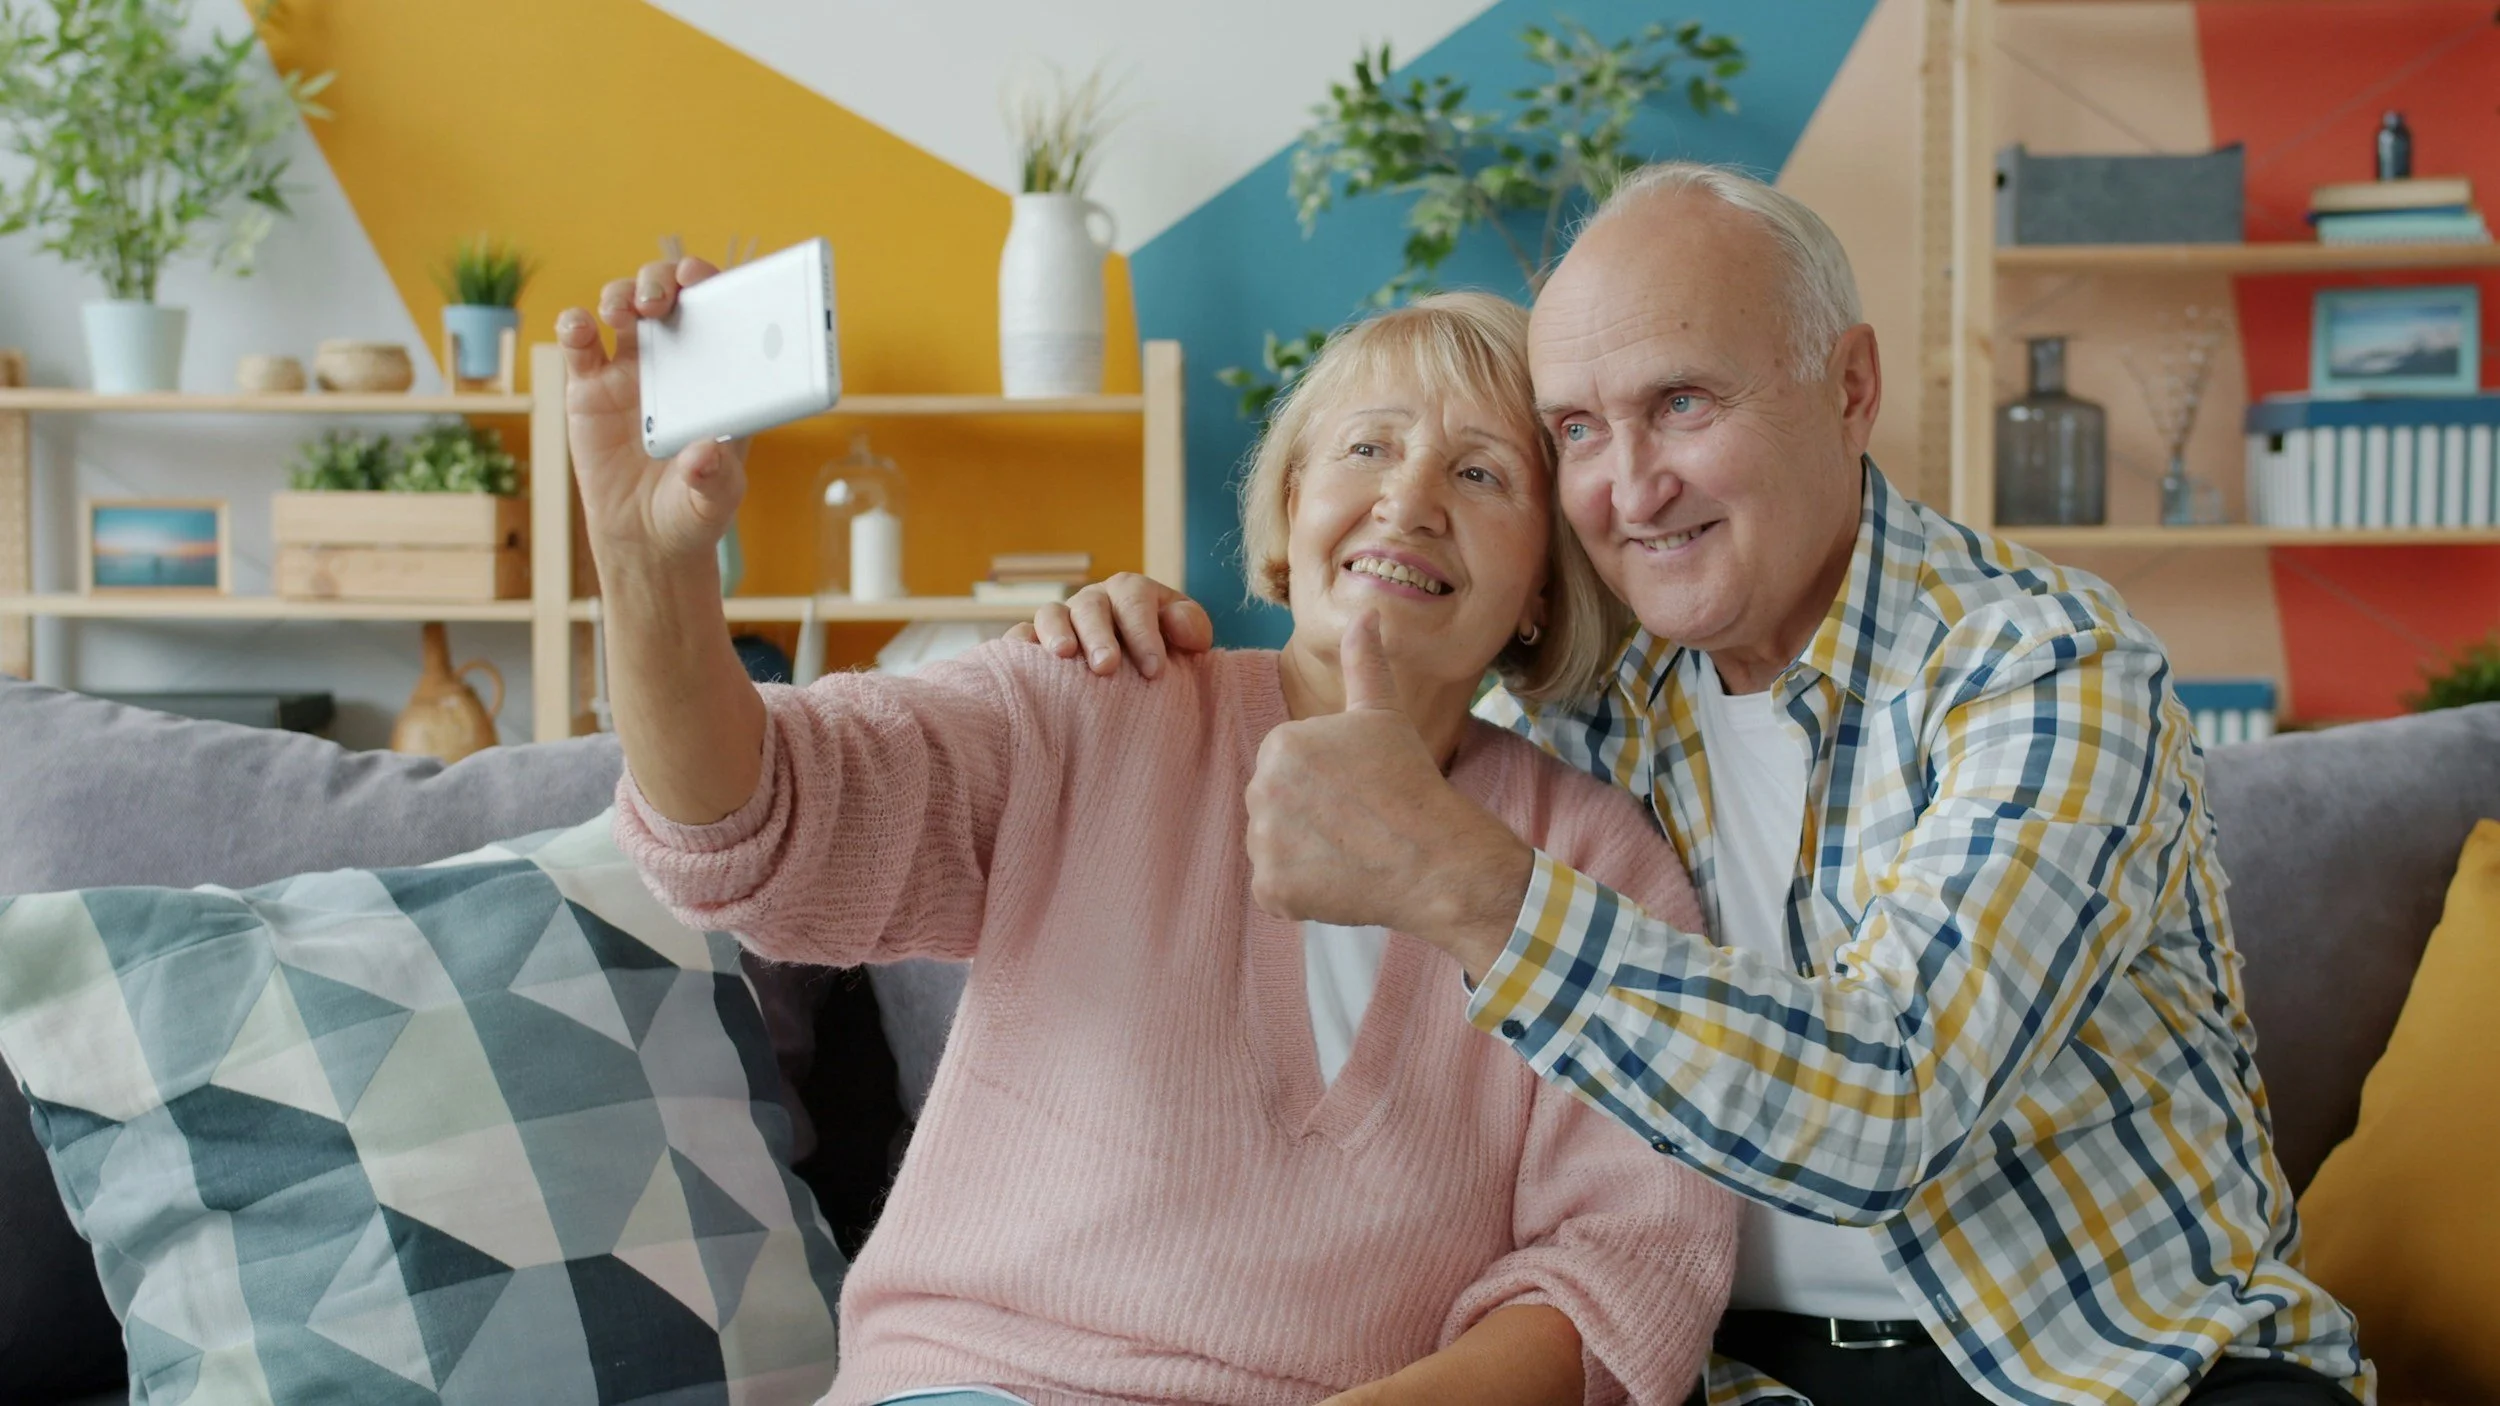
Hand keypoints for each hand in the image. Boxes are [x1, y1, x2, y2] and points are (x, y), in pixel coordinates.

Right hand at [555, 258, 748, 579]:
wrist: (644, 535)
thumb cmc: (692, 507)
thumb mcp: (714, 499)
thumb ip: (715, 478)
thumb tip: (706, 454)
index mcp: (720, 375)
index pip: (722, 311)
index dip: (714, 285)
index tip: (704, 280)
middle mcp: (677, 360)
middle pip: (671, 293)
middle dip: (664, 280)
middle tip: (659, 301)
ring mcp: (631, 368)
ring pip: (625, 303)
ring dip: (622, 294)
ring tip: (623, 313)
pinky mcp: (590, 385)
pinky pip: (578, 341)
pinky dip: (574, 325)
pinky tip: (580, 331)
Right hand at [1004, 572, 1212, 677]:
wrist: (1141, 670)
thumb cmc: (1166, 651)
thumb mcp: (1188, 638)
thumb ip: (1192, 626)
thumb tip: (1177, 624)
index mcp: (1131, 592)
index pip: (1135, 602)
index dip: (1144, 634)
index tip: (1154, 670)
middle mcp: (1094, 600)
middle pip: (1091, 608)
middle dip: (1099, 636)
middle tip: (1107, 667)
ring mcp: (1063, 618)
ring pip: (1051, 614)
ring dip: (1055, 633)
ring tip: (1063, 656)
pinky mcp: (1037, 640)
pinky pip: (1020, 636)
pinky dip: (1019, 645)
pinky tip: (1022, 662)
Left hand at [1244, 613, 1535, 972]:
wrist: (1436, 857)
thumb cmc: (1411, 781)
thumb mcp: (1384, 714)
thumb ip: (1363, 662)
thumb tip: (1365, 613)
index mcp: (1281, 744)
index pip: (1285, 764)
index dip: (1324, 780)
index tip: (1357, 790)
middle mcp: (1261, 790)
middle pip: (1273, 804)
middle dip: (1308, 814)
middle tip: (1356, 822)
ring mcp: (1263, 844)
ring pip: (1271, 846)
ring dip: (1303, 854)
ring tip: (1349, 851)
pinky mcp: (1271, 890)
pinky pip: (1275, 890)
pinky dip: (1302, 892)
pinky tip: (1340, 881)